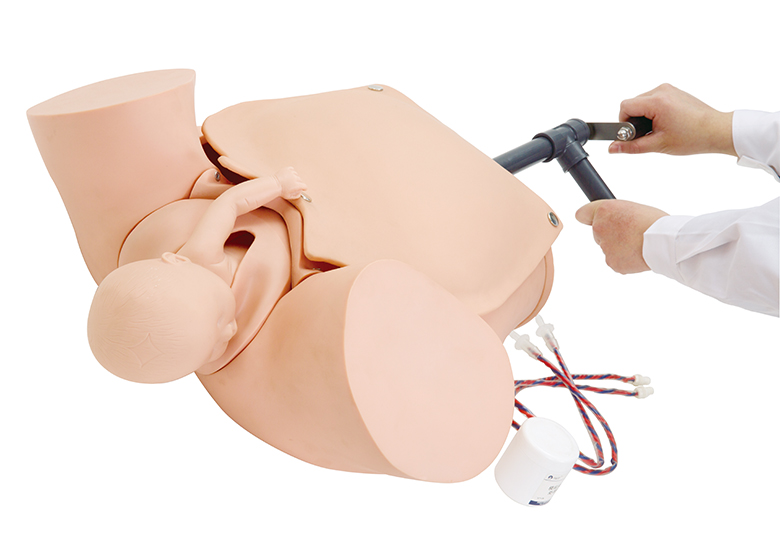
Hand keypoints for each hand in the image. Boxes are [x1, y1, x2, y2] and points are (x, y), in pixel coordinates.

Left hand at [275, 167, 306, 199]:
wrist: (273, 185)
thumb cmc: (280, 191)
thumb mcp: (289, 196)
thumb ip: (296, 196)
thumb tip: (300, 193)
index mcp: (296, 185)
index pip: (304, 186)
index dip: (304, 188)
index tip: (303, 188)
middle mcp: (295, 178)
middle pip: (300, 180)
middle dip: (298, 183)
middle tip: (294, 185)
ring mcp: (291, 173)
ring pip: (296, 174)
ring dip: (295, 177)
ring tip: (290, 180)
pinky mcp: (287, 169)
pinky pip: (292, 169)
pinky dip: (291, 172)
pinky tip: (289, 174)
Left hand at [575, 200, 668, 273]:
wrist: (664, 241)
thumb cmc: (655, 222)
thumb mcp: (633, 207)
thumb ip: (616, 213)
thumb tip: (611, 221)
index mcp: (604, 210)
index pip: (583, 214)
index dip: (588, 217)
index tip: (589, 220)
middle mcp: (599, 228)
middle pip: (598, 233)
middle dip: (611, 234)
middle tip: (630, 234)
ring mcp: (604, 247)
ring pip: (608, 248)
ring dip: (619, 247)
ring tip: (639, 243)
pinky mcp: (611, 262)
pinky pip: (615, 261)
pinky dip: (624, 260)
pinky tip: (638, 254)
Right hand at [609, 84, 734, 156]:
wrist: (717, 130)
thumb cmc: (693, 136)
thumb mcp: (658, 144)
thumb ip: (631, 146)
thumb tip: (612, 148)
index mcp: (657, 101)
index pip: (625, 107)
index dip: (624, 123)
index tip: (634, 135)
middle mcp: (662, 90)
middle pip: (633, 104)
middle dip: (635, 121)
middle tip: (650, 134)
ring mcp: (668, 89)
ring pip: (642, 102)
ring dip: (644, 116)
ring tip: (660, 129)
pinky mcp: (673, 91)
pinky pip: (653, 100)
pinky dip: (654, 112)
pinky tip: (666, 123)